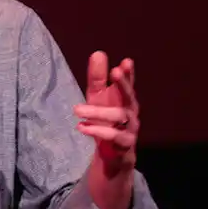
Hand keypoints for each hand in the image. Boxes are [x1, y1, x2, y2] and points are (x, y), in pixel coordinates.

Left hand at [73, 52, 138, 169]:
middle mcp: (131, 111)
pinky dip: (98, 131)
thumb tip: (98, 53)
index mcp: (125, 98)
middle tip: (115, 71)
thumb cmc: (106, 122)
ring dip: (98, 112)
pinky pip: (115, 136)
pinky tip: (82, 127)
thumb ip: (98, 78)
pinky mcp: (126, 144)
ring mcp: (131, 128)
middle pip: (130, 95)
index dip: (128, 73)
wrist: (112, 155)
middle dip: (123, 83)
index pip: (128, 83)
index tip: (126, 62)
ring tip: (77, 109)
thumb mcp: (98, 98)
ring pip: (119, 116)